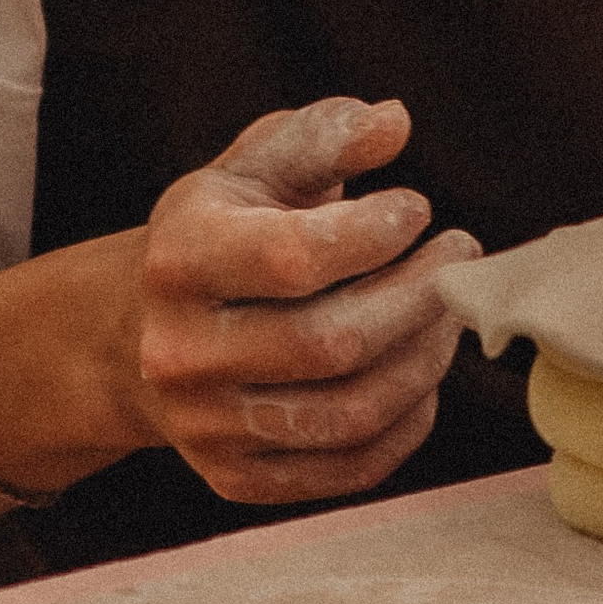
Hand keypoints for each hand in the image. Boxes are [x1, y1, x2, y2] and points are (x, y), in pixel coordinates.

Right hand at [131, 95, 478, 505]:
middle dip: (420, 298)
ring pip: (349, 413)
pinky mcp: (236, 480)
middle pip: (332, 344)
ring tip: (450, 312)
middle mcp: (179, 352)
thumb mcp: (257, 164)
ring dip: (425, 360)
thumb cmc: (224, 229)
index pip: (293, 258)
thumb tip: (394, 123)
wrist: (141, 331)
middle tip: (462, 258)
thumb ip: (325, 136)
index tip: (417, 208)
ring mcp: (205, 427)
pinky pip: (350, 467)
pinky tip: (422, 371)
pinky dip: (408, 422)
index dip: (374, 234)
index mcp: (180, 260)